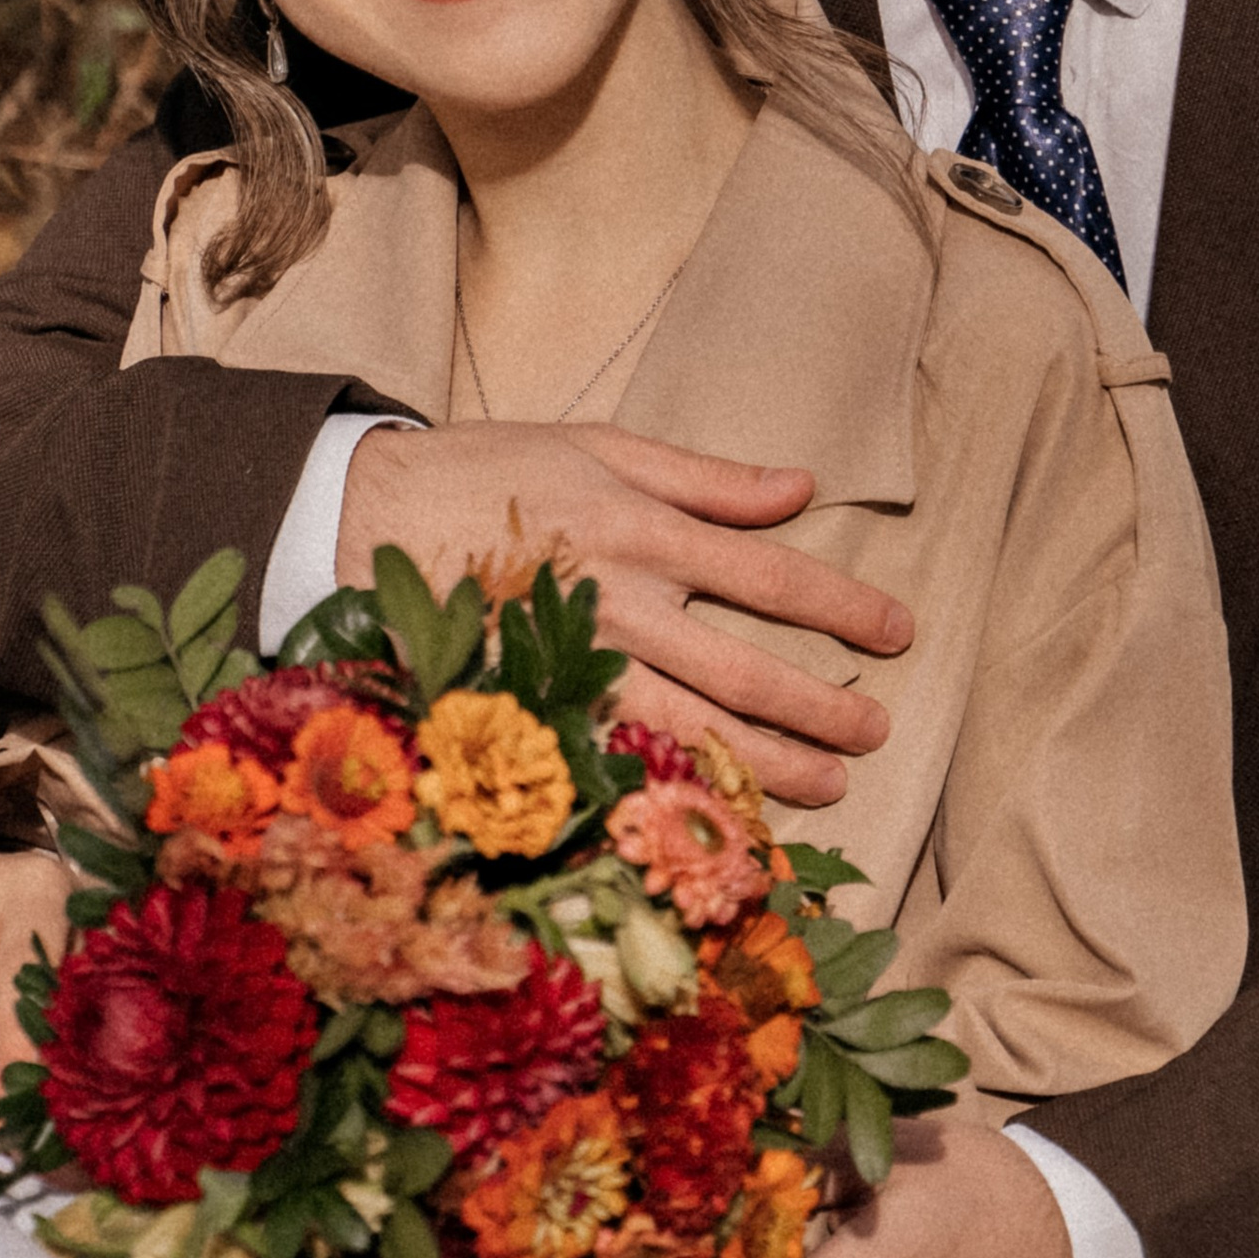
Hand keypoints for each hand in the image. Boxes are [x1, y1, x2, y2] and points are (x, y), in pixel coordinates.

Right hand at [340, 421, 911, 809]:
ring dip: (767, 765)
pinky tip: (724, 813)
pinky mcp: (532, 706)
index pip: (767, 572)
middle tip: (876, 731)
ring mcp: (572, 662)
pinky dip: (678, 788)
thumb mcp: (599, 444)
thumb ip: (705, 475)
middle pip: (743, 667)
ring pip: (690, 727)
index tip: (898, 633)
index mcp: (642, 527)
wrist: (360, 517)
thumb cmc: (487, 470)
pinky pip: (620, 758)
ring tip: (829, 787)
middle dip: (820, 706)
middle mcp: (618, 600)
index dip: (840, 606)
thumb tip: (803, 486)